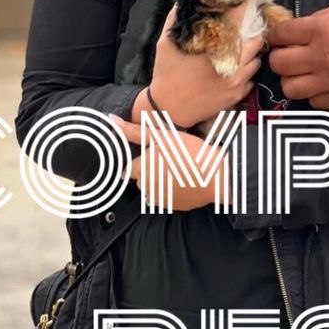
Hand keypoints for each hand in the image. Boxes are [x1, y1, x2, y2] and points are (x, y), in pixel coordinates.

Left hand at [111, 116, 225, 210]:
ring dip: (160, 180)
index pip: (128, 168)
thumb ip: (135, 131)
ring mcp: (160, 200)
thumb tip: (112, 121)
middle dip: (149, 169)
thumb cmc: (190, 152)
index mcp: (141, 169)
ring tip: (178, 168)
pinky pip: (166, 197)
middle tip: (169, 158)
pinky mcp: (173, 207)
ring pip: (153, 188)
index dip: (139, 159)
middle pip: (140, 178)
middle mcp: (146, 188)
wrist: (217, 176)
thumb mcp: (162, 136)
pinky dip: (172, 190)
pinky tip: (184, 179)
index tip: (153, 154)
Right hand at [139, 5, 261, 127]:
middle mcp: (231, 65)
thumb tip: (181, 2)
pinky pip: (251, 79)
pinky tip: (237, 67)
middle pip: (255, 42)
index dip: (244, 9)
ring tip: (242, 47)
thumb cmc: (166, 75)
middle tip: (248, 25)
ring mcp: (236, 82)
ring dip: (251, 53)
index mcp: (215, 50)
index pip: (237, 23)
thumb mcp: (165, 44)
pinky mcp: (237, 96)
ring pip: (256, 61)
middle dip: (252, 32)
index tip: (247, 0)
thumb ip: (174, 21)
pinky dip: (247, 71)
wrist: (168, 110)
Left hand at [267, 0, 328, 108]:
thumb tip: (304, 27)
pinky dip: (313, 94)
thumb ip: (322, 17)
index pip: (280, 34)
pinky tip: (321, 85)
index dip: (275, 34)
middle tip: (289, 54)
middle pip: (278, 63)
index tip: (278, 36)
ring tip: (302, 73)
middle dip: (279, 57)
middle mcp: (318, 57)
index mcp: (319, 30)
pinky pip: (313, 102)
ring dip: (292, 79)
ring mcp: (328, 81)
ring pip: (290, 88)